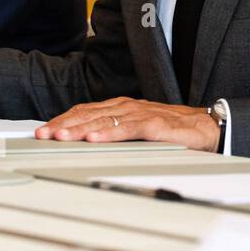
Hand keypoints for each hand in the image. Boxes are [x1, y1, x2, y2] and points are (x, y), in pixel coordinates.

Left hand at [36, 96, 219, 151]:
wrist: (207, 128)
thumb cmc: (173, 130)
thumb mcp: (137, 131)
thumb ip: (115, 133)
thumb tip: (86, 143)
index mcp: (121, 108)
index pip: (85, 111)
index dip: (63, 119)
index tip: (43, 131)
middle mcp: (128, 107)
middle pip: (88, 113)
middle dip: (63, 124)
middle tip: (42, 134)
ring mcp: (141, 114)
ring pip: (104, 119)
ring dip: (79, 128)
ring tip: (61, 136)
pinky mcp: (155, 125)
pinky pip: (128, 129)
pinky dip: (109, 133)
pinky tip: (94, 138)